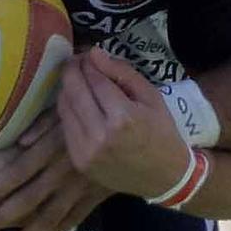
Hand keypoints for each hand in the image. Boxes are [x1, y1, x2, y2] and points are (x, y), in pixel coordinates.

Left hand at [0, 113, 106, 230]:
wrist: (135, 130)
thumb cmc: (94, 112)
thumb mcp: (67, 109)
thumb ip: (43, 123)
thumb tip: (21, 142)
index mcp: (53, 148)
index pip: (18, 171)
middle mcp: (63, 172)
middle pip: (28, 199)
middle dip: (2, 219)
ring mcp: (80, 188)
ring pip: (51, 217)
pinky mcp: (96, 195)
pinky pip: (76, 216)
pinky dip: (60, 229)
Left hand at [57, 47, 191, 197]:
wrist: (165, 176)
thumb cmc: (162, 133)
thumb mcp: (151, 97)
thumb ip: (122, 72)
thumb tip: (94, 53)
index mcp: (123, 117)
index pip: (95, 79)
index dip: (88, 62)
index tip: (88, 53)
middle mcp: (100, 135)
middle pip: (74, 91)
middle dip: (72, 70)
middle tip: (77, 60)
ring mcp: (86, 150)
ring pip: (65, 108)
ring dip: (67, 88)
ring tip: (77, 78)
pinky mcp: (79, 161)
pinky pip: (66, 127)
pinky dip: (69, 110)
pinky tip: (78, 101)